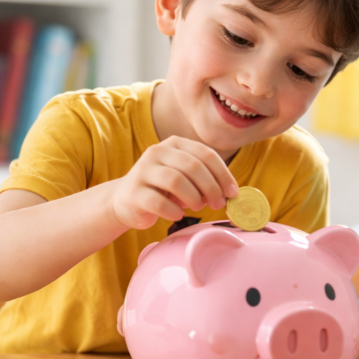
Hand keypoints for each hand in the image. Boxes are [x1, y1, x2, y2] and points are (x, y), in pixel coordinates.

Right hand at [110, 136, 238, 229]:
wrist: (125, 201)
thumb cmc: (163, 189)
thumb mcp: (185, 177)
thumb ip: (205, 179)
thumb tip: (230, 193)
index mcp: (174, 144)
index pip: (205, 154)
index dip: (223, 174)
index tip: (232, 193)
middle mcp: (157, 152)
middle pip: (193, 166)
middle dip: (211, 187)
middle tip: (218, 204)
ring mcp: (143, 171)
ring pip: (176, 180)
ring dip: (194, 198)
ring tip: (198, 207)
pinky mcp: (134, 192)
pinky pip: (159, 202)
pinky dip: (174, 211)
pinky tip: (178, 214)